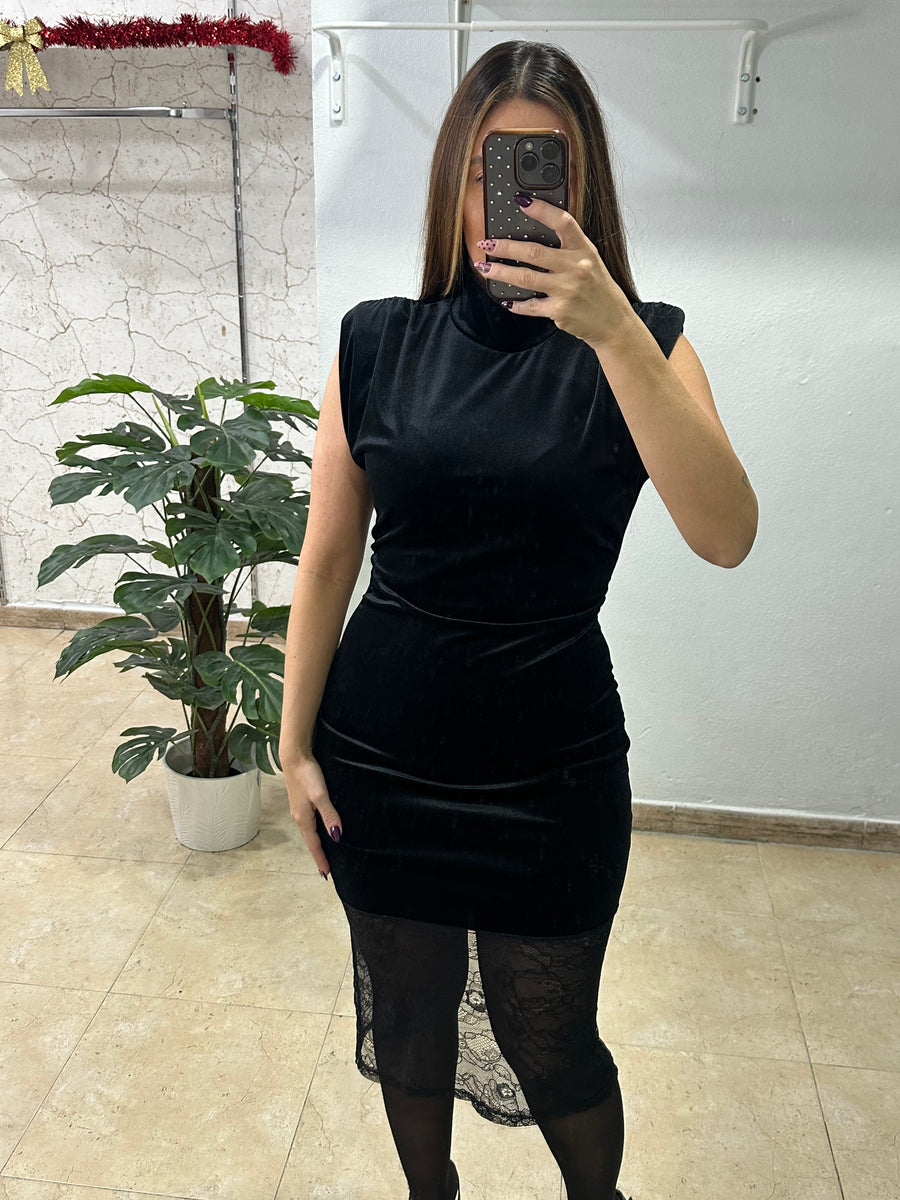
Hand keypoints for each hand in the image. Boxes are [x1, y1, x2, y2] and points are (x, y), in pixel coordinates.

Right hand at [283, 752, 341, 880]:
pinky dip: (315, 831)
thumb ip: (329, 815)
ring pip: (309, 832)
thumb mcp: (321, 796)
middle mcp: (299, 817)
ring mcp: (299, 809)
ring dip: (316, 843)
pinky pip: (309, 822)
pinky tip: (320, 829)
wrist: (294, 756)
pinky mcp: (301, 801)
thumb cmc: (307, 775)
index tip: (326, 874)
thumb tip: (336, 837)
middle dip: (318, 855)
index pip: (314, 845)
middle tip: (326, 869)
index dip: (321, 859)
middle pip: (310, 841)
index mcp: (304, 819)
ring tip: (324, 853)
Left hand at [474, 193, 636, 350]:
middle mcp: (576, 268)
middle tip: (487, 243)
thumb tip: (535, 235)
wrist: (613, 322)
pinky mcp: (559, 311)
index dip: (541, 210)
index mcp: (584, 250)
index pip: (562, 222)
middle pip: (534, 253)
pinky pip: (530, 305)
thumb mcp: (590, 261)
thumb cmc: (598, 289)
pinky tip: (506, 301)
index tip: (521, 201)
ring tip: (485, 267)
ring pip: (525, 278)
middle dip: (505, 247)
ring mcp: (567, 290)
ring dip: (500, 272)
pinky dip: (515, 304)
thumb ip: (568, 248)